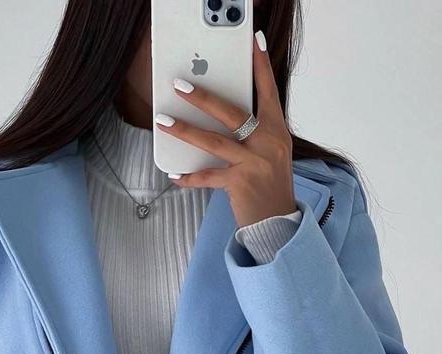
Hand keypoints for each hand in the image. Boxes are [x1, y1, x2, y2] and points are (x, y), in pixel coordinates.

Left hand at [155, 30, 296, 228]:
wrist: (278, 223)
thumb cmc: (270, 187)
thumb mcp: (270, 154)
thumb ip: (254, 134)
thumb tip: (221, 117)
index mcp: (277, 131)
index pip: (269, 92)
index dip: (262, 67)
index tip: (255, 42)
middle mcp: (267, 143)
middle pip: (231, 112)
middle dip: (202, 97)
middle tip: (179, 85)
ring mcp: (254, 162)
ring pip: (213, 141)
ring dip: (184, 130)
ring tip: (163, 121)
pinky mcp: (240, 182)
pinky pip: (207, 176)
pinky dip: (189, 177)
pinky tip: (174, 176)